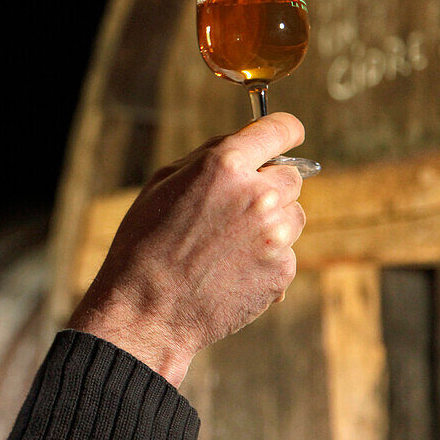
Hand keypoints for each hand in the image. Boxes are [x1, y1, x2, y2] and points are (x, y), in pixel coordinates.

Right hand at [67, 112, 306, 386]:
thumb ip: (208, 158)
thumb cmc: (145, 243)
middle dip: (269, 186)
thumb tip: (244, 143)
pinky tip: (231, 270)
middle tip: (235, 209)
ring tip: (228, 244)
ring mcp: (275, 236)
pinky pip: (287, 253)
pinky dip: (266, 258)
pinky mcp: (283, 271)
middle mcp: (258, 196)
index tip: (287, 136)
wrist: (146, 309)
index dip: (284, 131)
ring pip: (294, 216)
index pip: (279, 129)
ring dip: (271, 222)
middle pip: (292, 176)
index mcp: (224, 166)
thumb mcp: (163, 184)